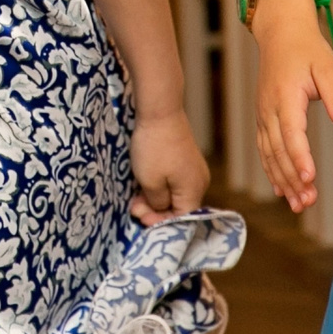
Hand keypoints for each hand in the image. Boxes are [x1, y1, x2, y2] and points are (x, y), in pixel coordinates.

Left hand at [128, 108, 208, 224]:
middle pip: (179, 207)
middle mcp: (199, 182)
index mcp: (194, 191)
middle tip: (133, 207)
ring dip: (154, 198)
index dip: (160, 222)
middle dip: (155, 211)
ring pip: (174, 194)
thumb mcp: (150, 182)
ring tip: (135, 198)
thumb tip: (160, 209)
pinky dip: (158, 186)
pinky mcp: (184, 159)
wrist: (159, 111)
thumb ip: (157, 203)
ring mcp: (192, 169)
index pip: (182, 219)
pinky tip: (143, 184)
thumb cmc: (154, 148)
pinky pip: (173, 181)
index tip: (139, 217)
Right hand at [252, 0, 332, 213]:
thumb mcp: (327, 67)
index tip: (309, 179)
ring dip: (283, 180)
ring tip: (299, 205)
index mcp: (285, 97)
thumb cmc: (307, 49)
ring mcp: (263, 115)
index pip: (291, 133)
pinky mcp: (263, 118)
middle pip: (278, 151)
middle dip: (292, 179)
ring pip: (270, 154)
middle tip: (308, 203)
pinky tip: (282, 189)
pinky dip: (272, 171)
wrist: (280, 32)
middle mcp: (269, 110)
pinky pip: (264, 149)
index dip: (299, 158)